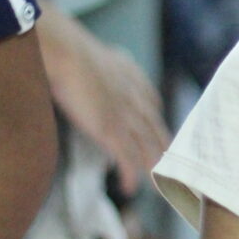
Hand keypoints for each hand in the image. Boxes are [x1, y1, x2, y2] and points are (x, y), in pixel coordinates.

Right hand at [36, 0, 171, 194]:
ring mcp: (125, 116)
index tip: (159, 137)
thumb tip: (81, 62)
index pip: (152, 106)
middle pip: (157, 131)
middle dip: (164, 151)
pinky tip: (130, 188)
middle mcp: (135, 99)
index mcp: (131, 79)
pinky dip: (130, 175)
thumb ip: (96, 63)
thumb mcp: (91, 53)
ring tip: (159, 187)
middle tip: (171, 170)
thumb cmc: (69, 49)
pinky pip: (127, 158)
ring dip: (154, 169)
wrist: (67, 52)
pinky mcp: (111, 130)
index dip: (156, 124)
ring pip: (148, 148)